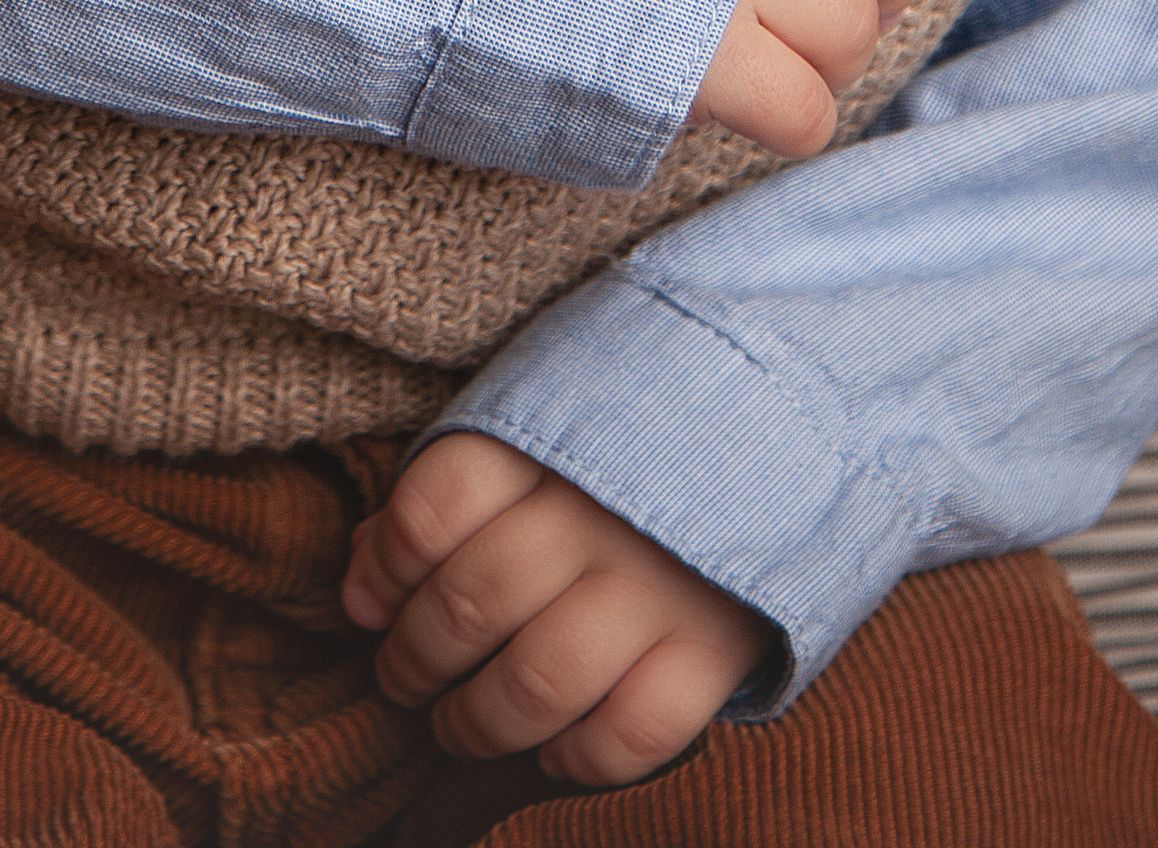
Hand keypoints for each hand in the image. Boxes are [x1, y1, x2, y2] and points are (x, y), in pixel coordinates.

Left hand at [343, 431, 767, 784]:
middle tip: (404, 676)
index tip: (371, 602)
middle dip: (415, 659)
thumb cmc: (639, 419)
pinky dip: (577, 755)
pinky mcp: (718, 648)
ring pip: (539, 682)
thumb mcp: (548, 407)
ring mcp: (666, 582)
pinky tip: (554, 745)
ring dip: (476, 721)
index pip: (435, 505)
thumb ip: (460, 480)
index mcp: (557, 430)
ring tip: (458, 723)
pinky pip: (630, 734)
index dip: (385, 567)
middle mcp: (605, 508)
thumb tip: (361, 577)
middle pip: (474, 601)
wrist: (796, 403)